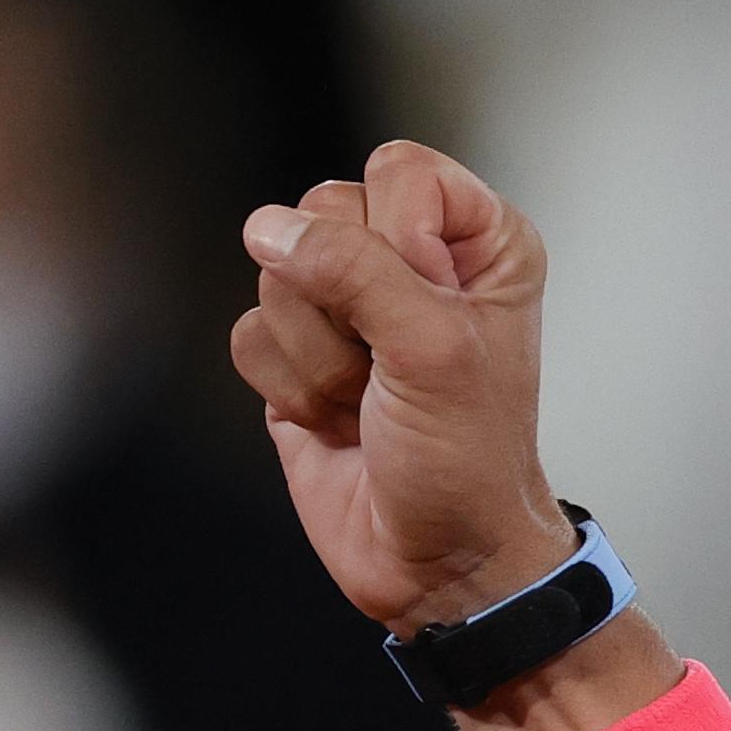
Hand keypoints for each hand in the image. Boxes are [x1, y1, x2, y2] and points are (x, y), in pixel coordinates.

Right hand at [228, 141, 574, 631]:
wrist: (439, 560)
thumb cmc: (467, 458)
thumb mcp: (434, 349)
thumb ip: (355, 269)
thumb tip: (269, 228)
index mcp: (480, 241)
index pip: (399, 169)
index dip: (395, 236)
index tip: (430, 313)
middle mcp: (416, 260)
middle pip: (322, 212)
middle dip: (345, 304)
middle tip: (393, 370)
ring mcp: (351, 306)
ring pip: (276, 275)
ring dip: (319, 357)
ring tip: (370, 403)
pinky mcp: (298, 353)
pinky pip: (250, 333)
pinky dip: (288, 388)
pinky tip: (336, 423)